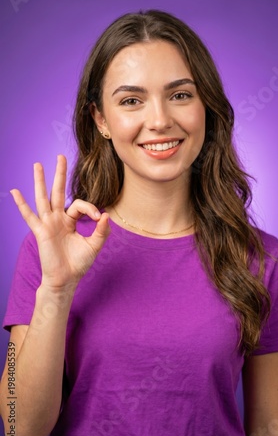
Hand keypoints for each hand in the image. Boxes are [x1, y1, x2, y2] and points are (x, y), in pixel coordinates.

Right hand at [10, 155, 109, 290]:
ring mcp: (48, 224)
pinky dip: (21, 204)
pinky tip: (14, 192)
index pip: (79, 205)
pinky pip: (29, 216)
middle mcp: (57, 219)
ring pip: (43, 198)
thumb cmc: (78, 264)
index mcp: (70, 221)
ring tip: (38, 164)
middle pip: (58, 192)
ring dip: (40, 181)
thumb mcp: (94, 246)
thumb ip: (101, 231)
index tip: (98, 217)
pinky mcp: (40, 231)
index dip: (89, 207)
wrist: (66, 279)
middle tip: (60, 156)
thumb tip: (105, 215)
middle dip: (59, 174)